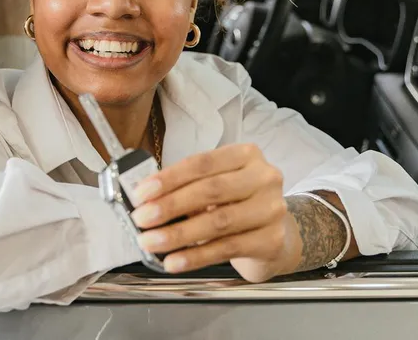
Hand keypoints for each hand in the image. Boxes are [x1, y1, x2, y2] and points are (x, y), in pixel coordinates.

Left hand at [129, 143, 298, 282]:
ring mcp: (271, 210)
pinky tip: (174, 261)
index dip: (169, 178)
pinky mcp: (270, 240)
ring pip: (218, 221)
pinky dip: (195, 256)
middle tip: (141, 219)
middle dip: (170, 205)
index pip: (202, 163)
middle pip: (211, 190)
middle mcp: (264, 178)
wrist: (275, 237)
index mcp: (247, 155)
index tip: (141, 193)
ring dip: (178, 234)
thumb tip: (147, 201)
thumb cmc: (238, 205)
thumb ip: (189, 188)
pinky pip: (225, 248)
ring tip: (151, 242)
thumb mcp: (218, 187)